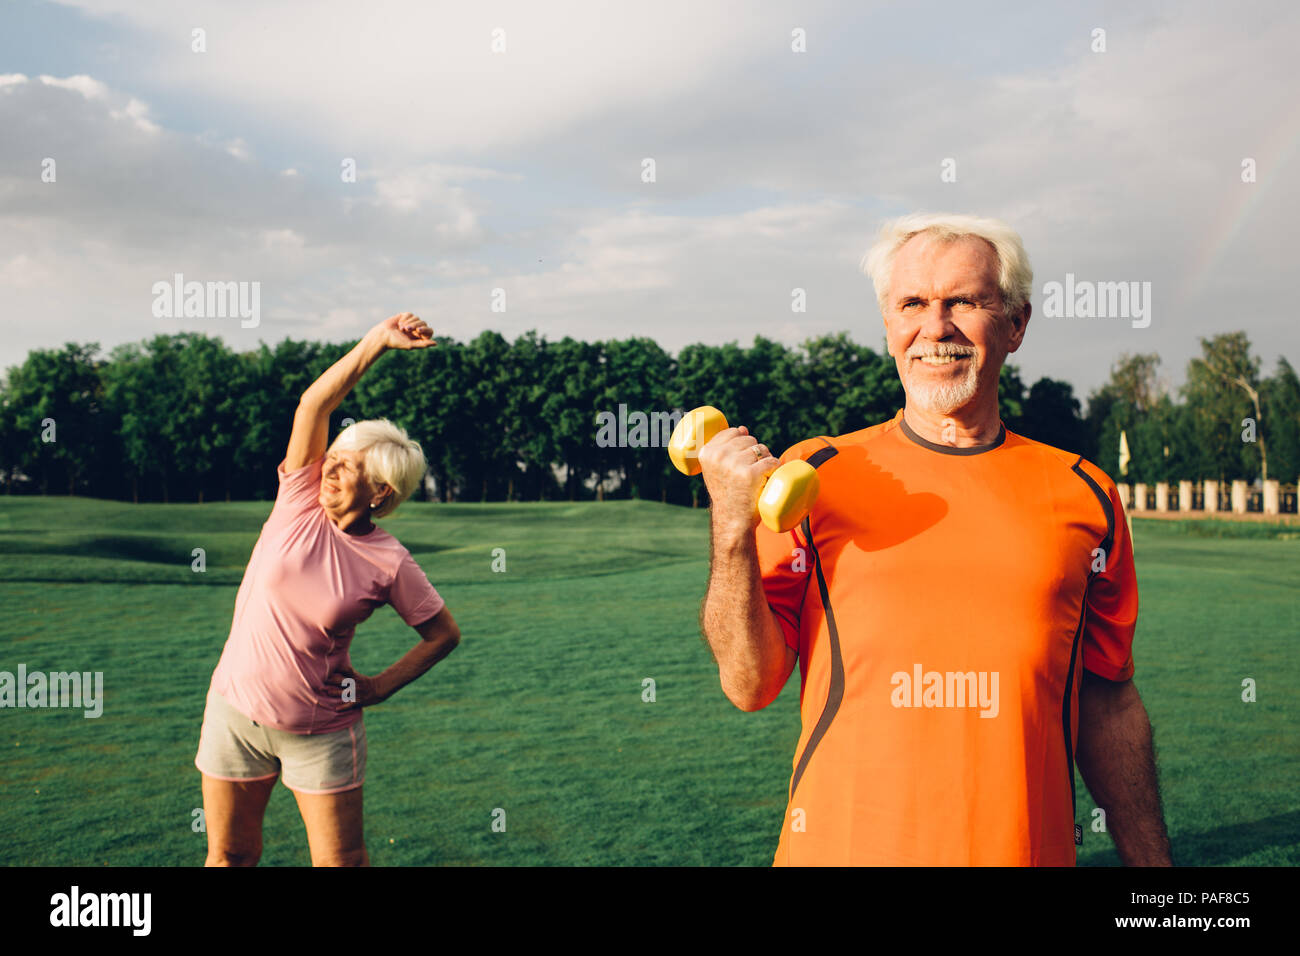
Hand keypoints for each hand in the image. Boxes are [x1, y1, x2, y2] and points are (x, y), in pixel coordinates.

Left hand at [324, 663, 388, 709]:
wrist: (379, 689)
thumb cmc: (366, 682)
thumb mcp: (358, 676)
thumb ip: (348, 673)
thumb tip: (337, 669)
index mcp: (355, 677)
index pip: (345, 671)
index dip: (337, 670)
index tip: (327, 669)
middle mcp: (355, 684)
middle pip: (342, 681)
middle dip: (332, 681)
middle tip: (322, 681)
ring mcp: (356, 693)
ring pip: (344, 693)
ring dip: (336, 692)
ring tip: (328, 692)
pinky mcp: (358, 701)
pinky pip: (350, 705)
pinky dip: (343, 707)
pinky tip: (336, 709)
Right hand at [370, 312, 436, 350]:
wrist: (383, 335)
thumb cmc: (396, 342)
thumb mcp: (411, 345)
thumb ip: (423, 344)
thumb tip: (436, 343)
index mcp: (420, 337)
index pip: (430, 331)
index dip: (425, 329)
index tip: (418, 330)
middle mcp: (417, 329)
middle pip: (424, 323)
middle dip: (415, 325)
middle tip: (406, 329)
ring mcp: (411, 322)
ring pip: (417, 318)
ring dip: (409, 323)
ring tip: (401, 328)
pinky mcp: (405, 316)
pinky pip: (410, 314)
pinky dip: (405, 319)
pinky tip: (399, 323)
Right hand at [697, 425, 779, 540]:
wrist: (732, 520)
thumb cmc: (728, 493)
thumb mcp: (717, 469)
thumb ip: (725, 448)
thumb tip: (743, 428)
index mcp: (707, 452)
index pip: (733, 432)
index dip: (742, 445)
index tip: (739, 463)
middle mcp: (718, 456)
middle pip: (749, 439)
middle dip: (755, 453)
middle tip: (750, 472)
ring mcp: (734, 464)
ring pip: (762, 449)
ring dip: (765, 460)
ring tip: (758, 477)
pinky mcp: (751, 474)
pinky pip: (772, 461)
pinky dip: (775, 469)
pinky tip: (768, 479)